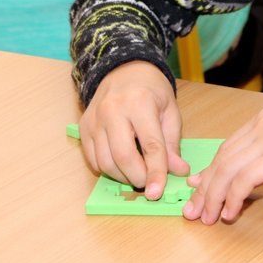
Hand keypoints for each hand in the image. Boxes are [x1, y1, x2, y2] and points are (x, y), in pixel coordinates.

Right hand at [79, 61, 187, 199]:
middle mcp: (113, 110)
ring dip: (122, 176)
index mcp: (140, 103)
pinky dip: (107, 169)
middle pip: (123, 157)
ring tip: (136, 173)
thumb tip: (178, 171)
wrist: (124, 70)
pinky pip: (93, 159)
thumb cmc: (151, 90)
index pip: (151, 146)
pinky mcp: (84, 127)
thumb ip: (172, 143)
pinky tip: (121, 165)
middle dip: (137, 178)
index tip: (158, 192)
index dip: (156, 172)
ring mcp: (95, 119)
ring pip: (105, 162)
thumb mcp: (170, 110)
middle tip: (148, 183)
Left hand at [182, 107, 262, 224]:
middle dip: (207, 189)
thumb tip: (206, 182)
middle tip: (195, 213)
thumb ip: (245, 168)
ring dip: (216, 197)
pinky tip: (232, 212)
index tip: (196, 196)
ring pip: (230, 168)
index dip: (209, 175)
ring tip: (211, 218)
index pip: (226, 149)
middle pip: (225, 158)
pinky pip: (246, 178)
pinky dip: (234, 198)